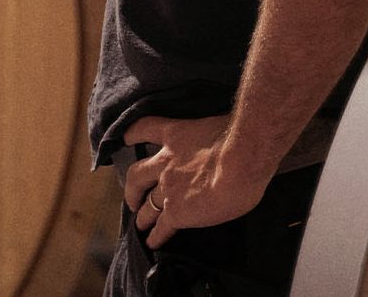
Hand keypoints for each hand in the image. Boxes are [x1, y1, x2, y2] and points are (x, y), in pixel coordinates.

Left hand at [123, 114, 271, 248]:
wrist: (241, 160)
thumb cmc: (240, 138)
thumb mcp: (219, 126)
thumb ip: (212, 137)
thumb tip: (224, 143)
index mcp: (176, 134)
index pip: (146, 128)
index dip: (133, 135)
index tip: (126, 139)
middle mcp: (166, 161)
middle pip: (137, 175)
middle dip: (132, 190)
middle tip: (132, 199)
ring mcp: (168, 188)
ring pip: (147, 205)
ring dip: (143, 216)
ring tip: (141, 224)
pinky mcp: (177, 212)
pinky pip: (161, 228)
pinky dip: (155, 236)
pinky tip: (153, 242)